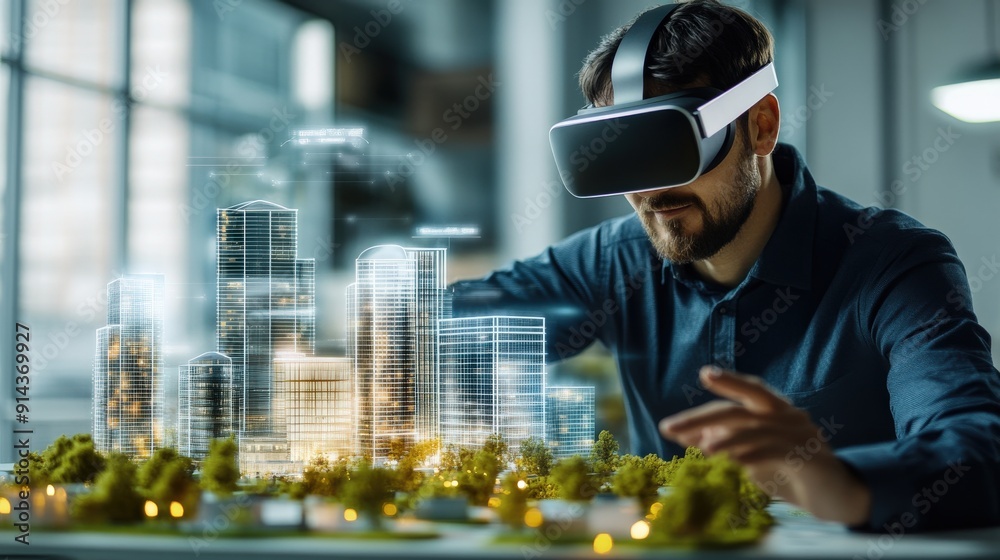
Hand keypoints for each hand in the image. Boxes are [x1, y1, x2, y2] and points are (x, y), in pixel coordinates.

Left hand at [658, 365, 871, 525]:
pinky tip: (733, 463)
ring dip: (725, 440)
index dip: (726, 383)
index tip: (703, 376)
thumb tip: (695, 437)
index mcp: (777, 410)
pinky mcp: (808, 457)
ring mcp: (800, 434)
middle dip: (701, 417)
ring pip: (756, 429)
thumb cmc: (793, 474)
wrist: (839, 497)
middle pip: (741, 408)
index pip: (748, 391)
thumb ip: (731, 444)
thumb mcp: (757, 457)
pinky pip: (774, 452)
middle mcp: (788, 416)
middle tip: (669, 428)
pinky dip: (751, 456)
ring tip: (701, 449)